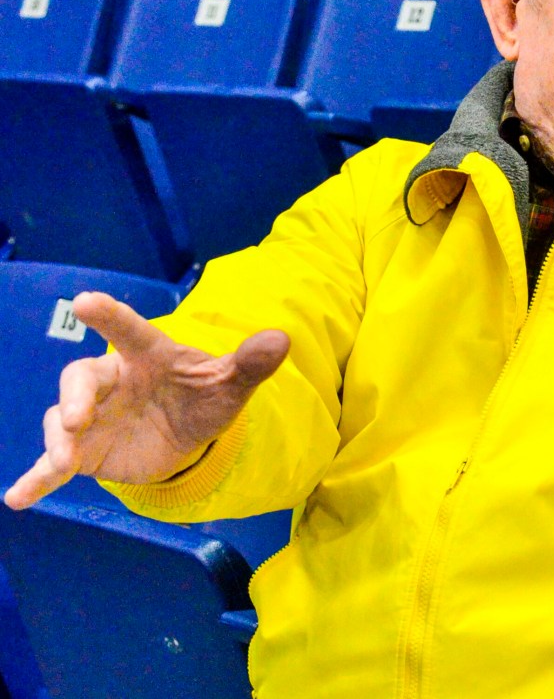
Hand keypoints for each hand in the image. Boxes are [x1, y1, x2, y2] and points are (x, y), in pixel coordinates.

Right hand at [4, 291, 288, 510]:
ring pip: (60, 420)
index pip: (128, 331)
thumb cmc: (202, 395)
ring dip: (57, 440)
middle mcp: (112, 381)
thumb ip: (249, 364)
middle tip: (76, 418)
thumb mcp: (228, 384)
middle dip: (74, 396)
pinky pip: (53, 465)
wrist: (189, 432)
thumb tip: (282, 339)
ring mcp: (93, 417)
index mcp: (147, 354)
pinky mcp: (86, 452)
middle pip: (81, 378)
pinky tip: (16, 498)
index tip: (84, 301)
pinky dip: (35, 479)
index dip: (109, 316)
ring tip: (62, 464)